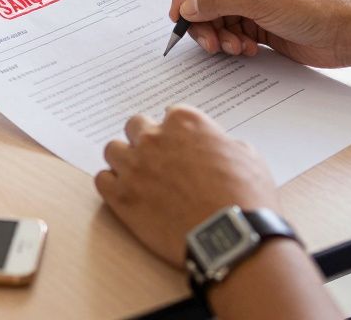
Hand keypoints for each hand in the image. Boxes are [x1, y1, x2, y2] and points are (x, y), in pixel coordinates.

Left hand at [96, 106, 279, 266]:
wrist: (231, 237)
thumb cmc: (245, 197)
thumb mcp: (247, 156)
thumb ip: (221, 142)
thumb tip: (215, 146)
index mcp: (185, 122)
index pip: (169, 114)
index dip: (175, 132)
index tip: (179, 145)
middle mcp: (154, 138)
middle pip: (135, 126)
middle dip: (145, 140)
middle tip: (158, 160)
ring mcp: (134, 166)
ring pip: (113, 150)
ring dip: (125, 160)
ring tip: (140, 178)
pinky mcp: (121, 196)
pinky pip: (102, 180)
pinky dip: (113, 185)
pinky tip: (128, 194)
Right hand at [169, 0, 350, 67]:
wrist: (346, 34)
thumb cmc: (313, 6)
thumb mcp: (260, 0)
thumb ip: (218, 1)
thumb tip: (187, 8)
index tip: (178, 15)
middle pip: (205, 0)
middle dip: (203, 22)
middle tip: (208, 43)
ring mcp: (253, 5)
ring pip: (217, 21)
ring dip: (220, 37)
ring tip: (234, 48)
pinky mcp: (259, 27)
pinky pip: (231, 35)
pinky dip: (233, 45)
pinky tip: (248, 50)